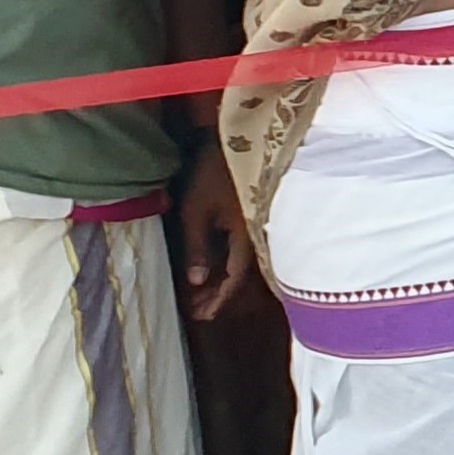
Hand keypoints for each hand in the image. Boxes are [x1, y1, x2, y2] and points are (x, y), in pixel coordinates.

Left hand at [177, 140, 254, 322]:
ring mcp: (256, 226)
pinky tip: (213, 266)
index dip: (218, 300)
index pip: (234, 280)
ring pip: (241, 263)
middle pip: (240, 276)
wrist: (236, 137)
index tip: (202, 316)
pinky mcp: (252, 217)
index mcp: (246, 237)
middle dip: (218, 295)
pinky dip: (226, 262)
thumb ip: (198, 247)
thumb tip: (197, 282)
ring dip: (221, 280)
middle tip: (197, 310)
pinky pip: (241, 249)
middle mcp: (256, 236)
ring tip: (200, 293)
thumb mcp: (196, 211)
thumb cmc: (213, 173)